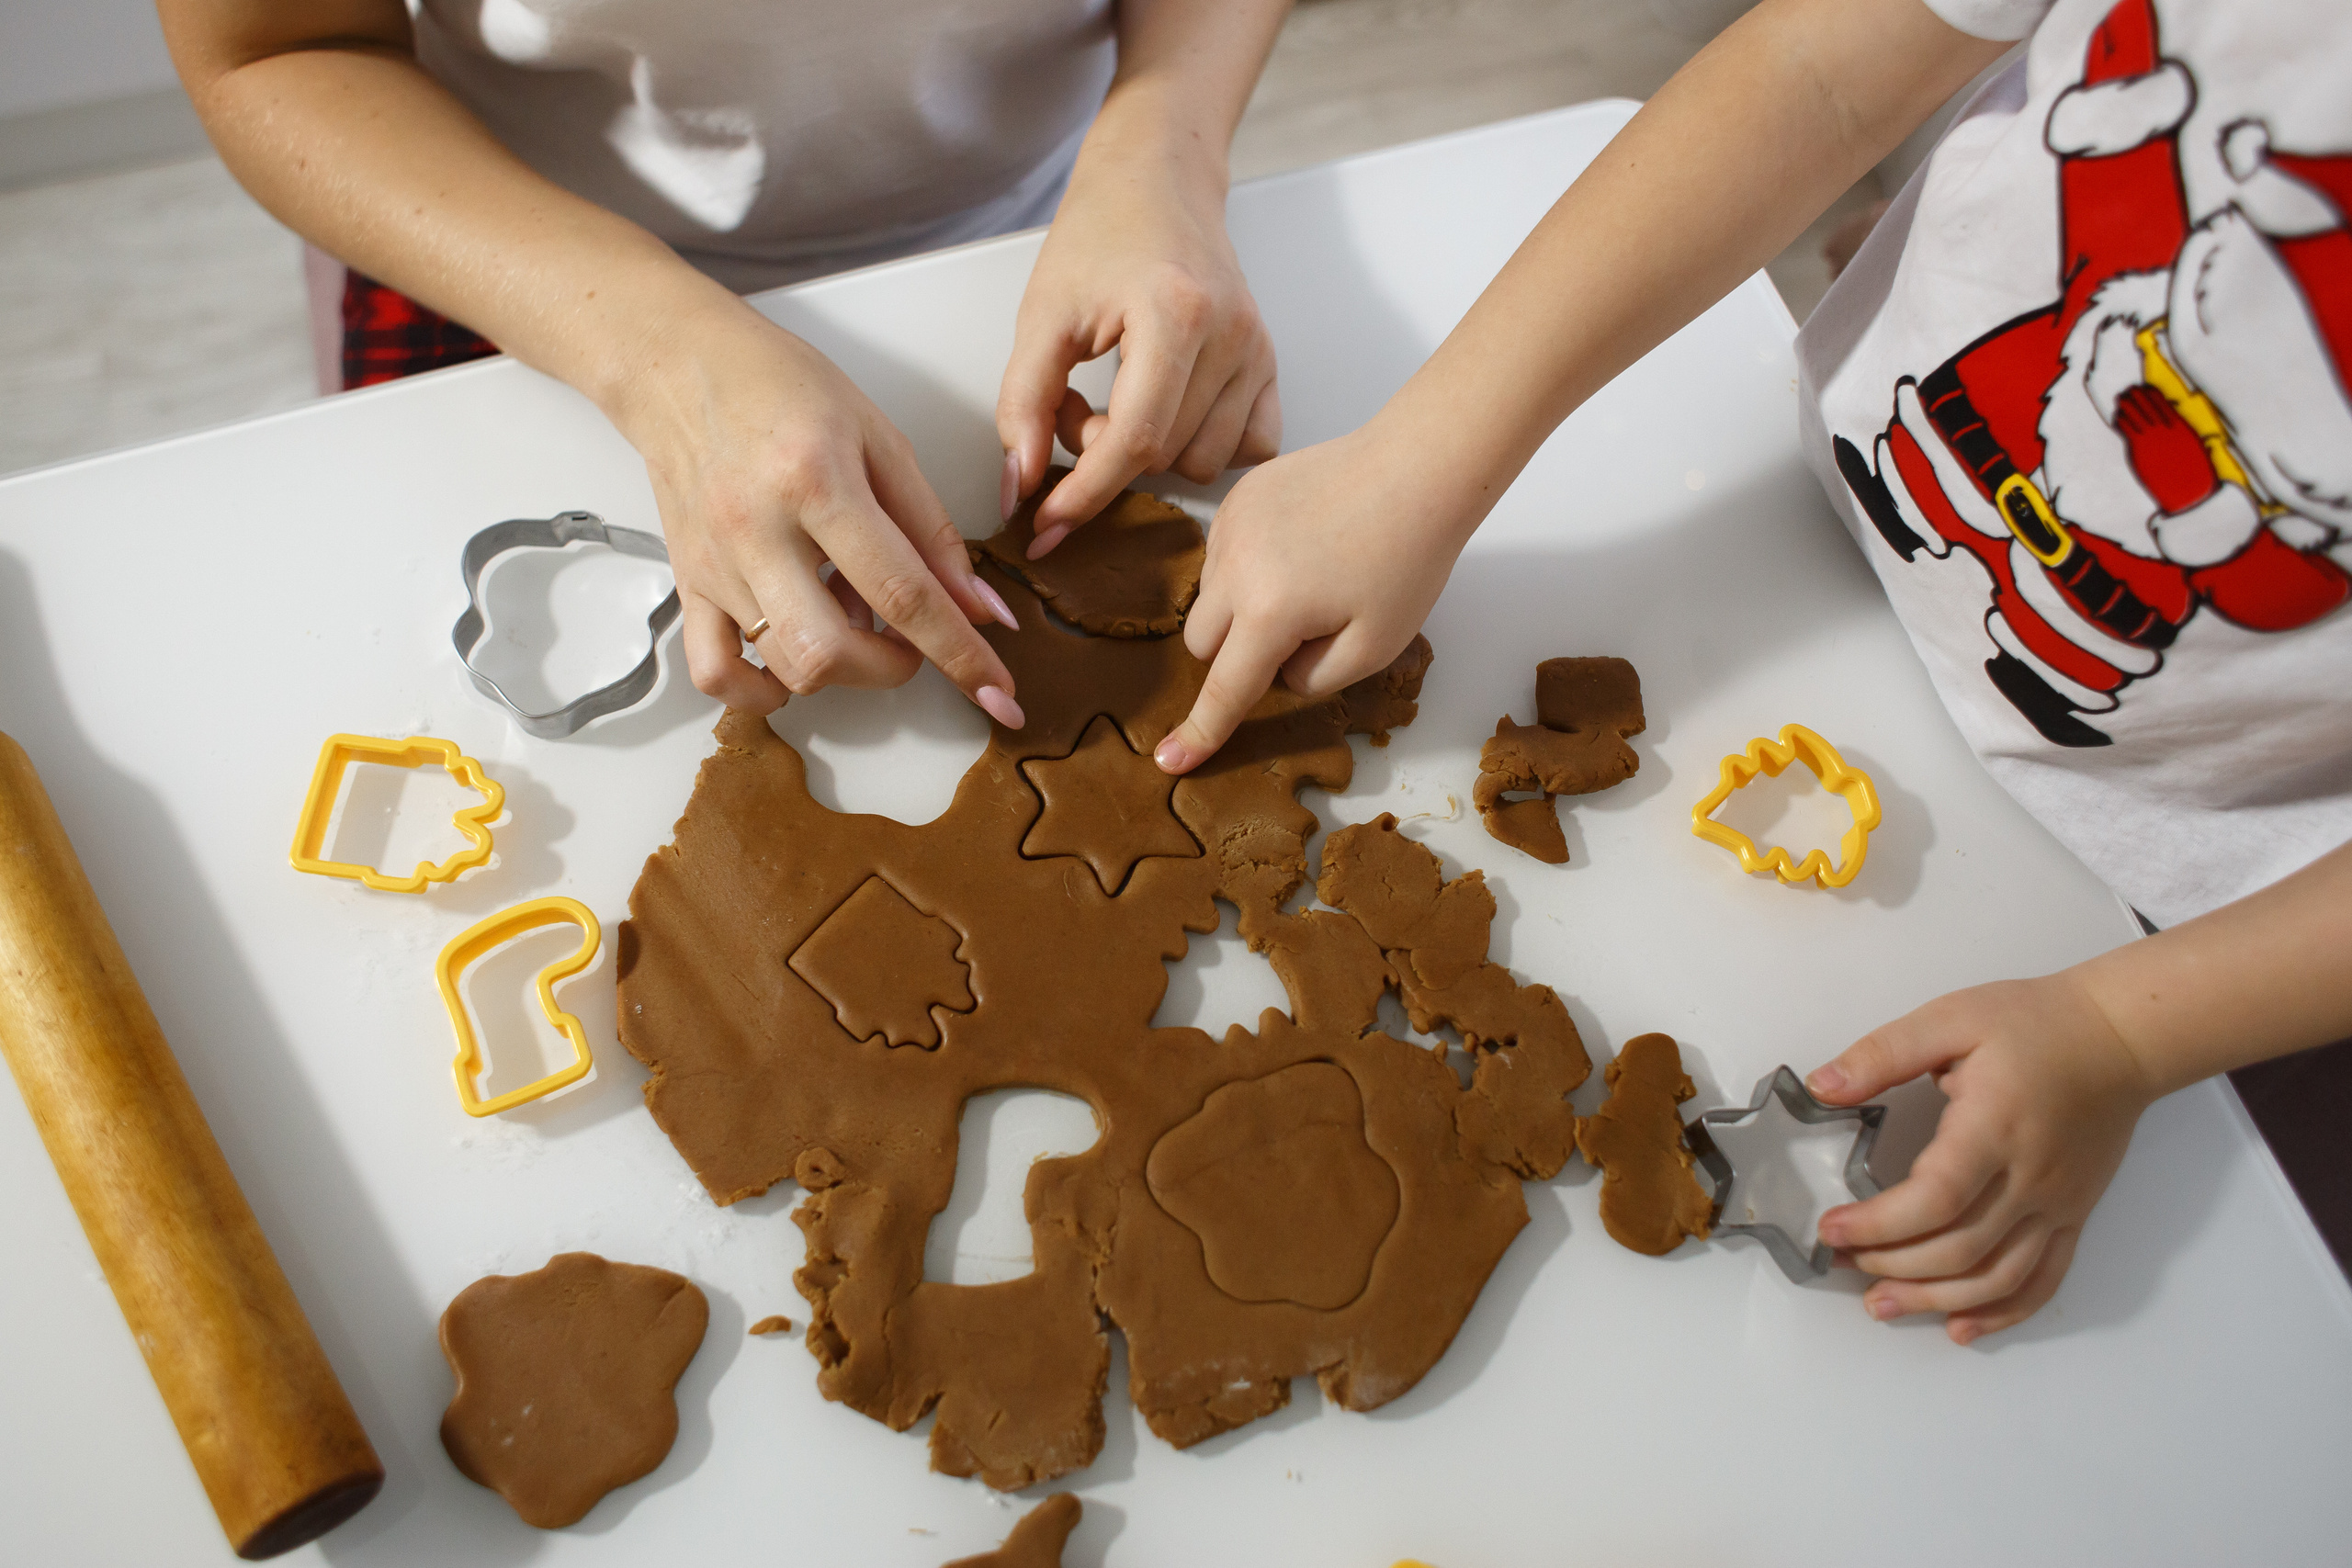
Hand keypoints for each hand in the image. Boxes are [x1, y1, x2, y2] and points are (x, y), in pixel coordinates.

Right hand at [616, 298, 1024, 722]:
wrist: (677, 364)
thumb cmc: (780, 386)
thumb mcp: (877, 438)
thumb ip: (932, 529)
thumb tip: (979, 608)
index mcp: (816, 483)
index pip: (901, 591)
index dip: (958, 651)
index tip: (996, 690)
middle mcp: (757, 531)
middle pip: (831, 651)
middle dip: (892, 667)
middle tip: (911, 638)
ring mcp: (715, 565)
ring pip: (785, 668)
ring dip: (842, 669)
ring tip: (853, 619)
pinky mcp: (686, 583)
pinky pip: (715, 674)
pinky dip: (761, 691)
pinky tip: (792, 660)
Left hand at [996, 145, 1278, 552]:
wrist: (1158, 182)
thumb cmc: (1101, 233)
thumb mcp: (1043, 315)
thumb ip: (1022, 403)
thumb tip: (1017, 488)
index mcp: (1175, 315)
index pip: (1133, 441)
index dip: (1084, 493)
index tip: (1046, 524)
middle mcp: (1231, 337)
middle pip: (1162, 457)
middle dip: (1103, 452)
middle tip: (1074, 400)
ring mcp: (1258, 352)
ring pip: (1202, 463)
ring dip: (1150, 452)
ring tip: (1119, 397)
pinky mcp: (1270, 363)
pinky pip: (1248, 448)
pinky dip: (1203, 447)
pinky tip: (1169, 412)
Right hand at [1154, 422, 1468, 772]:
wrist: (1416, 469)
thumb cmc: (1406, 562)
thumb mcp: (1374, 648)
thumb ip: (1313, 680)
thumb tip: (1275, 671)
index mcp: (1270, 613)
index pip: (1225, 689)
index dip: (1200, 733)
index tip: (1169, 762)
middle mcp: (1234, 568)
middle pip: (1202, 642)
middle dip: (1236, 653)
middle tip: (1305, 632)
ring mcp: (1229, 526)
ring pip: (1210, 596)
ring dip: (1242, 608)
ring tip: (1311, 579)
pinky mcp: (1236, 498)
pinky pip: (1222, 553)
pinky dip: (1248, 566)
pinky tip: (1301, 547)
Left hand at [1807, 974, 2157, 1343]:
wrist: (2121, 1037)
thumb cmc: (2035, 1023)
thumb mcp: (1949, 1019)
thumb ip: (1882, 1054)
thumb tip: (1822, 1085)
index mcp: (1993, 1128)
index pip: (1934, 1199)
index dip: (1878, 1225)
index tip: (1832, 1229)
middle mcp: (2030, 1179)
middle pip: (1959, 1249)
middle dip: (1892, 1265)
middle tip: (1842, 1263)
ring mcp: (2058, 1205)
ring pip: (1997, 1277)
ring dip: (1936, 1300)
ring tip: (1883, 1304)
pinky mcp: (2074, 1216)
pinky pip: (2043, 1280)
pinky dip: (2002, 1312)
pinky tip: (1963, 1327)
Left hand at [2116, 383, 2217, 514]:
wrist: (2188, 491)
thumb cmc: (2195, 472)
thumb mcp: (2196, 449)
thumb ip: (2189, 436)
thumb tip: (2196, 434)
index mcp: (2180, 425)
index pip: (2163, 402)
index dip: (2151, 393)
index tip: (2144, 388)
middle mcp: (2165, 428)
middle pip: (2146, 404)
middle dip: (2136, 396)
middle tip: (2127, 390)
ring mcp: (2151, 438)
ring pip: (2134, 414)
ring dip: (2126, 405)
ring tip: (2119, 400)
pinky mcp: (2139, 450)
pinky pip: (2126, 430)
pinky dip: (2121, 422)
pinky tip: (2117, 418)